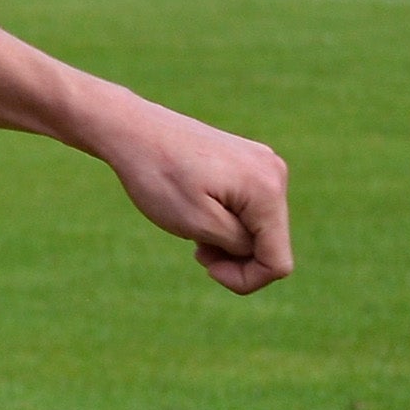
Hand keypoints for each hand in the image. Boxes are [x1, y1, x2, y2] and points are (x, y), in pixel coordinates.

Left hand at [92, 96, 292, 293]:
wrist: (132, 129)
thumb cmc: (158, 177)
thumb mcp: (198, 223)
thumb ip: (239, 245)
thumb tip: (261, 249)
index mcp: (268, 190)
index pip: (277, 262)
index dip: (244, 279)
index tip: (207, 268)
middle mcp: (275, 173)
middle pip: (270, 244)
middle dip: (234, 257)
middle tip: (195, 247)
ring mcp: (263, 164)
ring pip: (258, 226)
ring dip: (227, 238)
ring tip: (192, 226)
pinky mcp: (248, 161)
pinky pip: (248, 207)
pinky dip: (225, 218)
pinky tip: (196, 208)